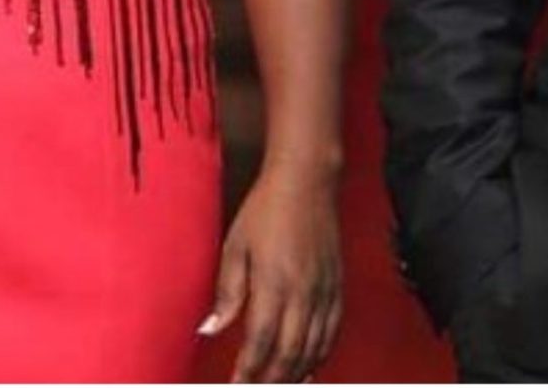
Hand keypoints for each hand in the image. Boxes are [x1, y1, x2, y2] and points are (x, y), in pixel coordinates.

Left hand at [201, 167, 341, 382]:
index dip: (248, 370)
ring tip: (278, 385)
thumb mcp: (235, 245)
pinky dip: (320, 355)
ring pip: (314, 348)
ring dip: (295, 373)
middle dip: (271, 380)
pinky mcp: (337, 286)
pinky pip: (332, 332)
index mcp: (275, 282)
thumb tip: (210, 328)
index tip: (236, 385)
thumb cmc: (267, 208)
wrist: (308, 180)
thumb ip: (227, 291)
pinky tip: (308, 366)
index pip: (261, 341)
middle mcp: (304, 292)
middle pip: (290, 353)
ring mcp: (324, 291)